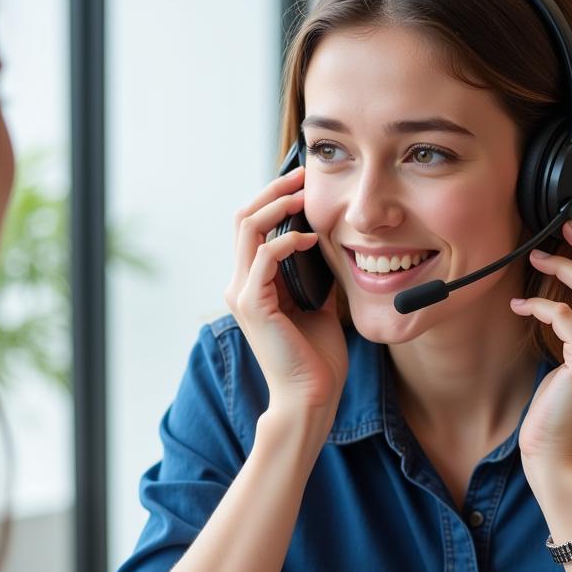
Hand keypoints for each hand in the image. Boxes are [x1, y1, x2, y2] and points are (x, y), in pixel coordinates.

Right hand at [225, 165, 347, 420]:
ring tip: (304, 195)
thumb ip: (316, 276)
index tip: (304, 184)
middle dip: (274, 192)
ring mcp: (243, 294)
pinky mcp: (253, 305)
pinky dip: (287, 240)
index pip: (254, 227)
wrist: (311, 396)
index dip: (276, 200)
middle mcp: (240, 284)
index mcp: (253, 284)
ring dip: (277, 206)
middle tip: (303, 175)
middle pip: (244, 218)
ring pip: (247, 228)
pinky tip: (312, 239)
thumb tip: (330, 247)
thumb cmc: (317, 357)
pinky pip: (265, 256)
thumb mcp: (320, 305)